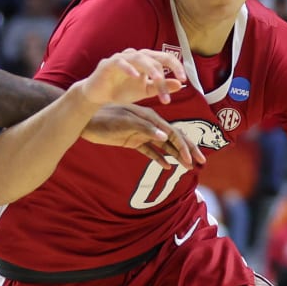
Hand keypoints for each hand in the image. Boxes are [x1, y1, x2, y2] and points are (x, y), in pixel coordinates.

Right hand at [76, 49, 184, 107]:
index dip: (176, 66)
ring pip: (140, 58)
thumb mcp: (145, 91)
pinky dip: (128, 68)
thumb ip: (161, 86)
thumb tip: (180, 85)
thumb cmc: (121, 90)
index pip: (164, 58)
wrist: (99, 96)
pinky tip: (136, 76)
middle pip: (154, 57)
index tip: (184, 79)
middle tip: (174, 84)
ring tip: (158, 80)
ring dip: (151, 69)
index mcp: (146, 60)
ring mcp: (122, 58)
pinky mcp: (109, 63)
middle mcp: (135, 56)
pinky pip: (120, 62)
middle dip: (165, 71)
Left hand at [83, 103, 201, 170]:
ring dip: (176, 156)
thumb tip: (165, 136)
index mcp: (150, 118)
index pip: (173, 133)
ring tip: (188, 167)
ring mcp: (142, 134)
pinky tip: (167, 167)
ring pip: (164, 146)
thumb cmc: (104, 119)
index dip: (185, 146)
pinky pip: (149, 151)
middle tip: (200, 163)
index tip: (193, 160)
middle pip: (173, 139)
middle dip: (188, 151)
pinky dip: (159, 158)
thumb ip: (145, 129)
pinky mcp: (132, 141)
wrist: (86, 120)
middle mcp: (149, 126)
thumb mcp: (125, 122)